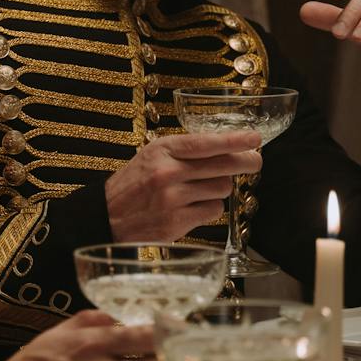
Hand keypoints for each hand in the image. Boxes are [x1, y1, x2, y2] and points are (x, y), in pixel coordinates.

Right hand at [103, 131, 261, 242]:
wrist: (105, 216)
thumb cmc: (133, 184)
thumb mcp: (152, 156)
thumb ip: (184, 151)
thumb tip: (227, 148)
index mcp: (162, 150)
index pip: (206, 143)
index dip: (235, 140)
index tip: (255, 138)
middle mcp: (168, 172)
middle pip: (224, 166)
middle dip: (246, 162)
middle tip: (254, 161)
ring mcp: (172, 199)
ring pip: (222, 189)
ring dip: (220, 188)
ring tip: (203, 188)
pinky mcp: (176, 223)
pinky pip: (213, 211)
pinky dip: (210, 208)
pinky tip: (194, 206)